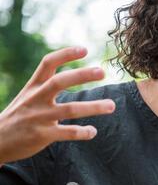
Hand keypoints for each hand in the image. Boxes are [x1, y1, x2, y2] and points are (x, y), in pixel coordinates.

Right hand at [0, 46, 115, 164]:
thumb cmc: (19, 115)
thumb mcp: (28, 95)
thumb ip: (48, 84)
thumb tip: (77, 73)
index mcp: (33, 86)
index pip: (48, 63)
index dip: (66, 54)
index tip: (85, 49)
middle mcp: (36, 98)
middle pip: (60, 82)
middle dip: (82, 75)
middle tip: (102, 72)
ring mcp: (39, 117)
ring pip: (70, 109)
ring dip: (93, 107)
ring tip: (112, 106)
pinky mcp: (42, 135)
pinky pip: (67, 132)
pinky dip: (82, 132)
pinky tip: (92, 131)